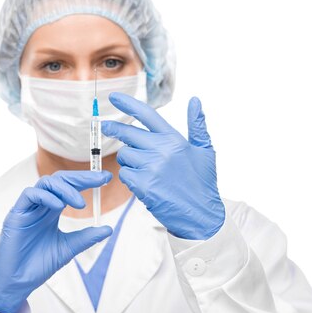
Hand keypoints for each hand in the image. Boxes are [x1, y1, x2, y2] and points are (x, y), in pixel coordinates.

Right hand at [0, 170, 112, 312]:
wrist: (17, 282)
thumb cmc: (37, 265)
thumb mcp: (68, 249)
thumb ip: (86, 237)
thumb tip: (108, 229)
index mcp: (51, 211)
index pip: (70, 187)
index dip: (87, 180)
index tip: (106, 178)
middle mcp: (40, 206)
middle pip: (59, 180)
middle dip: (80, 177)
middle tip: (100, 178)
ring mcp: (28, 208)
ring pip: (45, 183)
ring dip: (65, 188)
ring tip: (80, 204)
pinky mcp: (16, 214)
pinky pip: (30, 195)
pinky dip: (46, 196)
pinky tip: (58, 206)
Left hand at [101, 92, 224, 239]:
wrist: (201, 215)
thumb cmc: (202, 183)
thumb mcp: (205, 150)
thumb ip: (197, 124)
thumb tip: (195, 100)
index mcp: (174, 139)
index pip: (147, 114)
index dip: (127, 104)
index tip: (113, 96)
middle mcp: (161, 150)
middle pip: (127, 134)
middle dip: (114, 130)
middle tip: (106, 128)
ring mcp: (151, 167)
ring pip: (124, 156)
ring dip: (129, 161)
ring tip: (146, 171)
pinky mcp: (143, 184)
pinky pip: (124, 174)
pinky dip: (130, 178)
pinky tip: (144, 184)